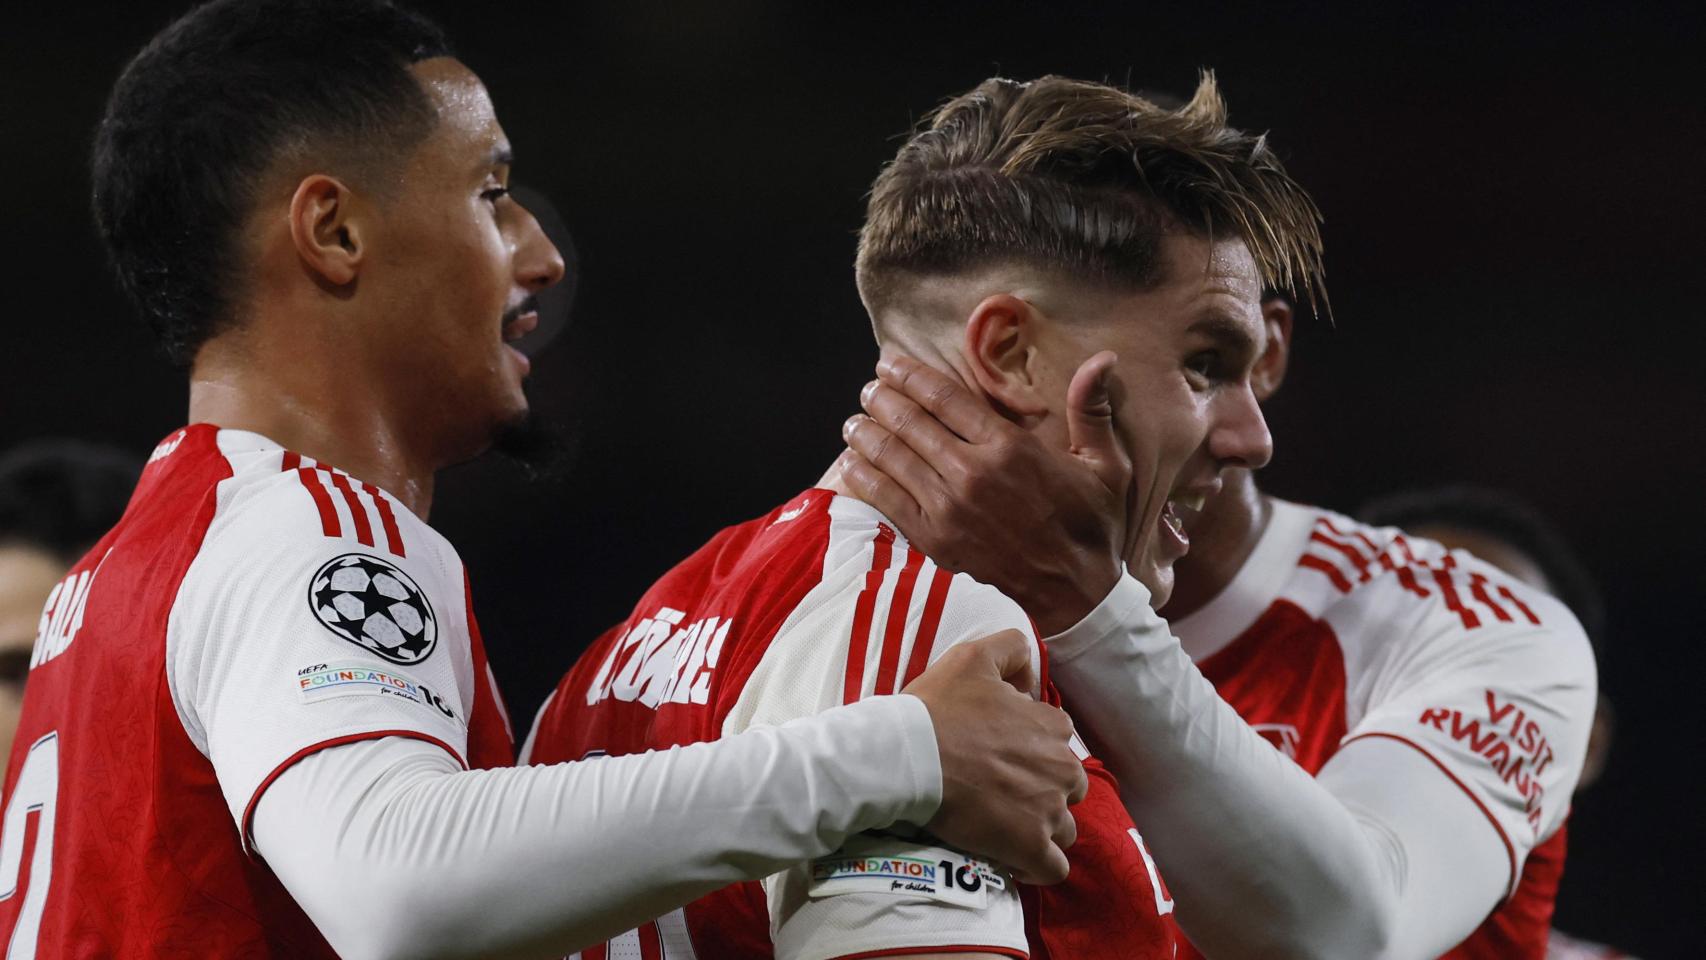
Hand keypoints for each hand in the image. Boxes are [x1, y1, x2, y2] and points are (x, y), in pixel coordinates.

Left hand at [837, 353, 1136, 635]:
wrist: (1075, 591)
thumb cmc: (1091, 525)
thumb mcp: (1106, 464)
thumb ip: (1093, 409)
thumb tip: (1103, 359)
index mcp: (1010, 447)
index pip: (944, 397)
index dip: (910, 374)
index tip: (889, 361)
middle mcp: (972, 473)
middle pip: (910, 422)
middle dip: (882, 399)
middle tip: (869, 389)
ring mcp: (949, 509)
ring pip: (892, 457)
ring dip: (866, 434)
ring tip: (854, 422)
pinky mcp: (935, 540)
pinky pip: (887, 500)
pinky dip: (864, 478)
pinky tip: (851, 464)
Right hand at [903, 629, 1089, 884]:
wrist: (908, 756)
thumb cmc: (938, 708)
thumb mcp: (973, 657)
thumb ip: (1010, 648)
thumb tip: (1030, 665)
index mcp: (1051, 727)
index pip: (1059, 739)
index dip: (1032, 746)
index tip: (1002, 753)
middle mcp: (1061, 769)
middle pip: (1069, 786)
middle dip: (1045, 790)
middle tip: (1005, 791)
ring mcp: (1049, 811)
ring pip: (1064, 827)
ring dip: (1041, 828)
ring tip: (1005, 826)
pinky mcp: (1030, 847)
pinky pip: (1053, 868)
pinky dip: (1037, 865)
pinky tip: (1013, 858)